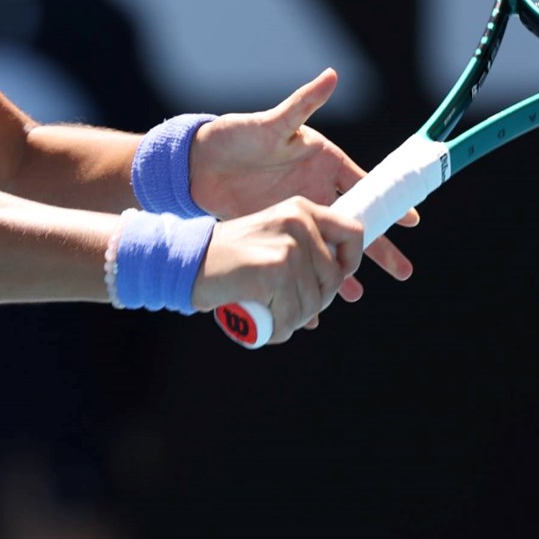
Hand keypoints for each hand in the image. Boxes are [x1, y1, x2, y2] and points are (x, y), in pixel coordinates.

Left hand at [189, 68, 417, 288]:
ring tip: (357, 296)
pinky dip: (307, 277)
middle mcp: (316, 189)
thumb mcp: (271, 123)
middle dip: (379, 248)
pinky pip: (301, 257)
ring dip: (343, 270)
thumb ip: (302, 105)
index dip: (388, 204)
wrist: (196, 164)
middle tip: (403, 272)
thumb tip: (331, 76)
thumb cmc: (235, 136)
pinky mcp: (278, 230)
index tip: (412, 222)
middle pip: (354, 223)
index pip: (364, 186)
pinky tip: (313, 304)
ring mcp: (298, 213)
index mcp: (323, 162)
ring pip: (329, 246)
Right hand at [190, 197, 363, 343]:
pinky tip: (259, 323)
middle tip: (282, 305)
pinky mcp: (276, 270)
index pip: (354, 234)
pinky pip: (292, 316)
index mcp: (302, 209)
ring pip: (313, 303)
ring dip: (290, 320)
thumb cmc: (226, 258)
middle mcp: (299, 222)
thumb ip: (303, 247)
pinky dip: (277, 329)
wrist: (184, 260)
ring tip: (265, 313)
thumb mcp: (271, 236)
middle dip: (312, 303)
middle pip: (334, 280)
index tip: (332, 283)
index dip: (349, 265)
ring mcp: (289, 246)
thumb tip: (343, 280)